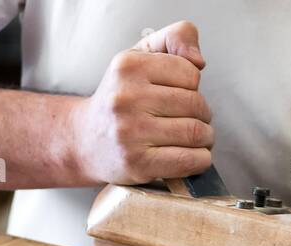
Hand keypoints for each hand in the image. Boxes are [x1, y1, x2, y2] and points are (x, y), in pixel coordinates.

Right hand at [73, 21, 213, 184]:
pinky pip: (188, 160)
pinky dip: (201, 160)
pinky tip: (193, 156)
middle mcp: (126, 97)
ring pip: (195, 132)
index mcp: (129, 66)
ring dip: (205, 138)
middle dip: (203, 114)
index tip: (182, 94)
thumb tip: (199, 60)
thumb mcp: (140, 56)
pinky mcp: (137, 163)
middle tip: (193, 120)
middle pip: (195, 104)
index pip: (190, 72)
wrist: (85, 140)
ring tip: (195, 138)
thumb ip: (174, 38)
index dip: (194, 86)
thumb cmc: (121, 97)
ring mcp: (130, 132)